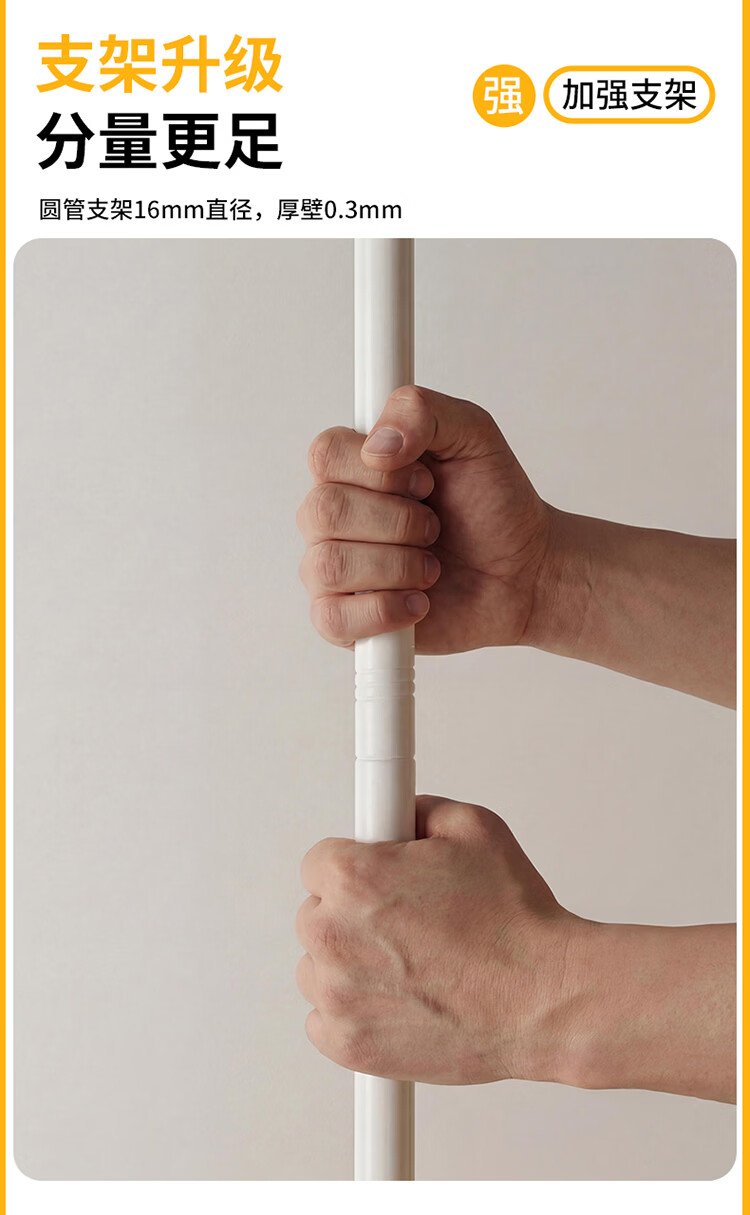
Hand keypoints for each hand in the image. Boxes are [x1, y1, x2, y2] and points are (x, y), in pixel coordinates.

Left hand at [295, 796, 576, 1084]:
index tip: (377, 879)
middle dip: (353, 914)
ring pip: (318, 967)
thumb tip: (401, 815)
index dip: (355, 866)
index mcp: (353, 878)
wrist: (545, 999)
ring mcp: (336, 995)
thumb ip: (420, 811)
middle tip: (406, 922)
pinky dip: (354, 1012)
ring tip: (411, 963)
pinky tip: (400, 999)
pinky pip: (324, 1020)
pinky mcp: (347, 1043)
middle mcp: (334, 935)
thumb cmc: (515, 923)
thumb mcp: (474, 828)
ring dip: (351, 964)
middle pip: (316, 913)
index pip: (318, 862)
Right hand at [296, 385, 550, 652]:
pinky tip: (418, 603)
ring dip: (398, 566)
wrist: (525, 573)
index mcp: (354, 468)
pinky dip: (385, 610)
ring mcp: (333, 570)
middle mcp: (334, 517)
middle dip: (398, 521)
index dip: (380, 472)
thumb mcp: (474, 435)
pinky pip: (332, 618)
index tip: (426, 481)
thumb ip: (423, 411)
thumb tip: (377, 444)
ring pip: (327, 565)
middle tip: (435, 527)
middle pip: (324, 511)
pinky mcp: (343, 620)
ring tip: (432, 567)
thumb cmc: (494, 506)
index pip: (324, 454)